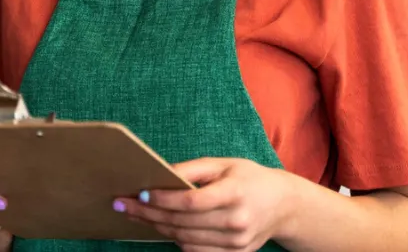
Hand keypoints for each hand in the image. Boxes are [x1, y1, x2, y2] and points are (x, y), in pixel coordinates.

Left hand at [113, 158, 298, 251]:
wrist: (283, 205)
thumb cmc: (249, 178)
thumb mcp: (223, 164)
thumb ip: (192, 170)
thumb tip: (160, 175)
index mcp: (234, 193)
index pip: (191, 201)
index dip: (163, 200)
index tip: (140, 194)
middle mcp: (236, 221)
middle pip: (183, 223)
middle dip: (148, 214)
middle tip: (123, 205)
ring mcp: (236, 243)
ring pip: (185, 240)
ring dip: (157, 228)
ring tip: (137, 215)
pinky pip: (196, 251)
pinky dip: (176, 239)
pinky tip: (162, 226)